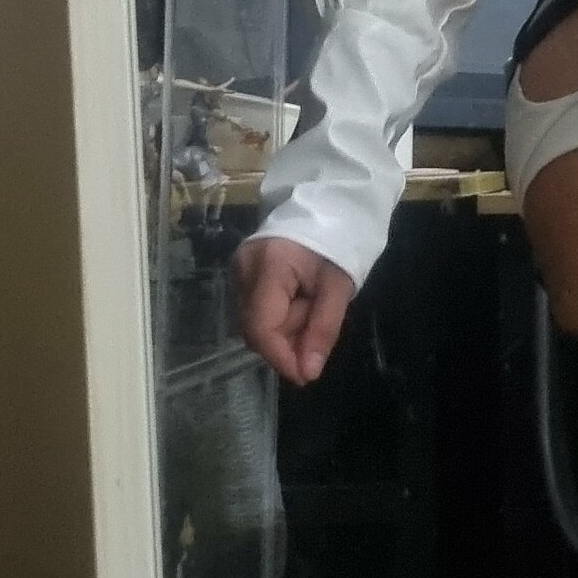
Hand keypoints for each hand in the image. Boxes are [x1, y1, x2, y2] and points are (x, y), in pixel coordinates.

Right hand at [233, 236, 356, 384]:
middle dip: (287, 340)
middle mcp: (244, 267)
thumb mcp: (339, 285)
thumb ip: (323, 328)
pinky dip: (280, 315)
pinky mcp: (242, 271)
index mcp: (269, 264)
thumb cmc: (338, 240)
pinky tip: (301, 301)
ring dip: (285, 327)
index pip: (262, 326)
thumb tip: (307, 373)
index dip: (281, 357)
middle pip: (256, 327)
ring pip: (255, 320)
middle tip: (318, 332)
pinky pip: (257, 307)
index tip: (305, 376)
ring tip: (312, 306)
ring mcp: (239, 268)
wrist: (329, 202)